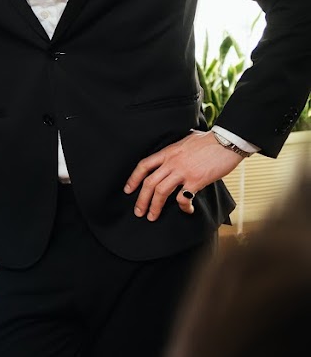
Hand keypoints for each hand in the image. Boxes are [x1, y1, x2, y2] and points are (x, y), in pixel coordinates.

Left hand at [124, 131, 245, 219]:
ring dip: (155, 206)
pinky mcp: (196, 180)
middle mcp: (171, 162)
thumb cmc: (210, 140)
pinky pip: (183, 197)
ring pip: (160, 191)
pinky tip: (187, 210)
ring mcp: (183, 171)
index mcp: (167, 152)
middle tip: (138, 212)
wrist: (227, 140)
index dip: (133, 178)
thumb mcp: (186, 140)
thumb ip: (177, 149)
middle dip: (141, 199)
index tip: (128, 190)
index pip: (144, 165)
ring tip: (152, 216)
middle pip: (149, 182)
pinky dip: (183, 206)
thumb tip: (177, 151)